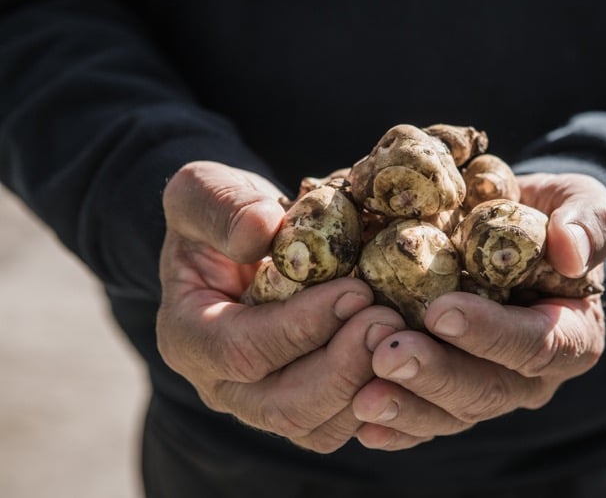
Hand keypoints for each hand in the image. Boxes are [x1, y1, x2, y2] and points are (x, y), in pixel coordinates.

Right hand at [156, 161, 402, 452]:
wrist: (242, 242)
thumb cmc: (220, 215)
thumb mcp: (203, 191)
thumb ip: (222, 207)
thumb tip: (263, 231)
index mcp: (188, 335)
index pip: (242, 349)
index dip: (302, 326)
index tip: (356, 292)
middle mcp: (221, 384)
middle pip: (282, 407)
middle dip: (342, 368)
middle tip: (390, 322)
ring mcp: (261, 403)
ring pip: (316, 427)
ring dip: (365, 387)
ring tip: (403, 335)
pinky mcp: (301, 406)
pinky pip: (338, 425)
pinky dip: (377, 401)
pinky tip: (405, 358)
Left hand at [352, 172, 605, 449]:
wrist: (506, 236)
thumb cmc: (546, 217)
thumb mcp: (580, 203)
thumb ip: (589, 221)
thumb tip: (570, 250)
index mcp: (572, 334)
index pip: (537, 344)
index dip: (490, 334)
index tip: (441, 311)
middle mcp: (531, 376)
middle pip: (488, 390)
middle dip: (436, 375)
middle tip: (388, 355)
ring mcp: (489, 391)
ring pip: (452, 415)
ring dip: (407, 408)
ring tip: (364, 397)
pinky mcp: (451, 398)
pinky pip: (424, 423)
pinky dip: (394, 428)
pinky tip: (361, 423)